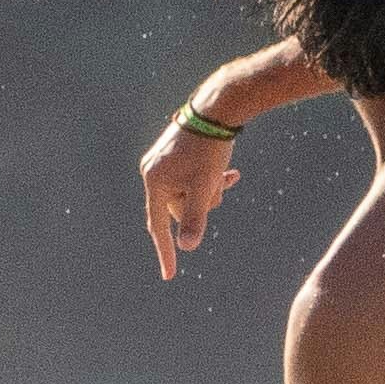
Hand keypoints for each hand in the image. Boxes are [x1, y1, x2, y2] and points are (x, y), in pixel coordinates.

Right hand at [141, 116, 238, 276]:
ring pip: (188, 192)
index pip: (158, 226)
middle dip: (202, 204)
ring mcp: (164, 161)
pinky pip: (191, 177)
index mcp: (154, 181)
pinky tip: (231, 173)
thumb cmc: (210, 150)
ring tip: (223, 173)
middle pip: (178, 207)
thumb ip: (195, 218)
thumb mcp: (205, 187)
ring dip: (209, 190)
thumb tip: (187, 246)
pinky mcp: (176, 153)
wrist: (218, 108)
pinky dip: (209, 179)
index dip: (166, 252)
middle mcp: (153, 171)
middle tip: (218, 185)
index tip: (170, 276)